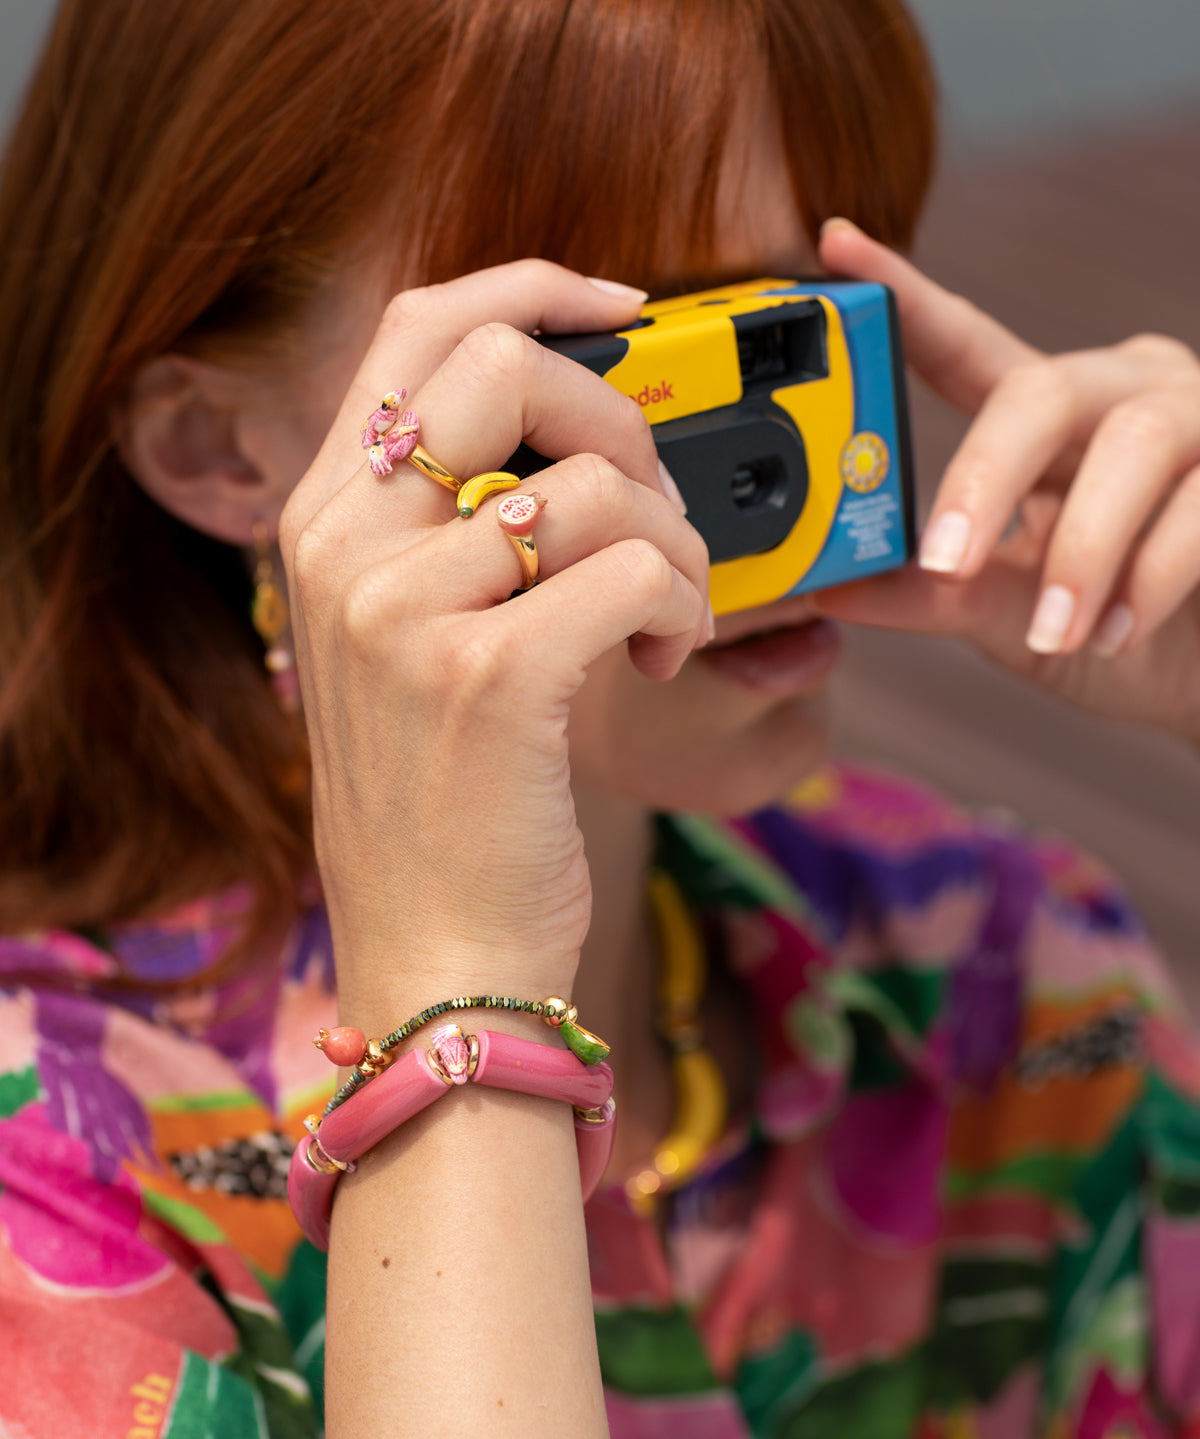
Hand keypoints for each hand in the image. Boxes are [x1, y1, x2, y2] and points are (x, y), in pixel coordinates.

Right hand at [279, 261, 708, 1012]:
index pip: (419, 330)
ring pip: (600, 482)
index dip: (532, 288)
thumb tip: (577, 442)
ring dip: (674, 545)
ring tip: (667, 618)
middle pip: (512, 366)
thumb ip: (451, 533)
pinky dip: (683, 605)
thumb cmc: (446, 799)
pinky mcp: (488, 676)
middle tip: (654, 515)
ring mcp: (406, 612)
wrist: (436, 952)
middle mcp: (347, 550)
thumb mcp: (408, 645)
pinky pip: (635, 569)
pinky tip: (663, 659)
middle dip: (626, 422)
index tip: (623, 311)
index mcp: (325, 523)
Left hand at [813, 218, 1199, 745]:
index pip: (967, 346)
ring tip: (1053, 632)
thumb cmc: (1116, 635)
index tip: (834, 245)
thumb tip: (831, 589)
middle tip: (944, 560)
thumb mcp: (1013, 617)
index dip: (904, 299)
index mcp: (1054, 417)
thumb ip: (938, 595)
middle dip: (986, 475)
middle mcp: (1127, 392)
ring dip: (1083, 550)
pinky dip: (1153, 576)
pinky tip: (1118, 635)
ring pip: (1138, 441)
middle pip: (1045, 389)